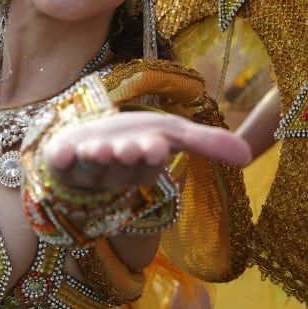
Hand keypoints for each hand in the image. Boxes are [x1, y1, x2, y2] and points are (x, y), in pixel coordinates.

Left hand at [43, 111, 251, 191]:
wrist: (83, 138)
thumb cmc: (131, 137)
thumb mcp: (170, 133)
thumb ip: (206, 143)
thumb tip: (250, 157)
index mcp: (141, 170)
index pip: (148, 168)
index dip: (150, 157)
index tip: (156, 145)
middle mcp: (113, 175)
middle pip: (121, 171)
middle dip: (126, 158)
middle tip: (129, 148)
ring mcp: (83, 172)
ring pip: (92, 170)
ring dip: (95, 158)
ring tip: (97, 147)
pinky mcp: (57, 165)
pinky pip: (57, 166)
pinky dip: (58, 159)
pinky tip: (59, 154)